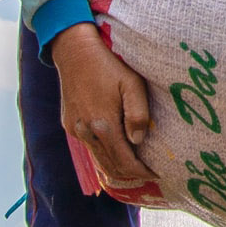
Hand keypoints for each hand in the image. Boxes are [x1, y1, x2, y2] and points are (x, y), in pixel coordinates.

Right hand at [51, 23, 158, 191]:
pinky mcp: (69, 123)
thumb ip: (137, 114)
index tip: (156, 175)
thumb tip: (138, 141)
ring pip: (97, 159)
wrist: (74, 51)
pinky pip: (88, 146)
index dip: (141, 172)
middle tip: (147, 176)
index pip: (124, 161)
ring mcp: (75, 129)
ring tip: (134, 168)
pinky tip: (116, 150)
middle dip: (130, 175)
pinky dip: (103, 154)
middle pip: (110, 166)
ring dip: (116, 167)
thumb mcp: (132, 84)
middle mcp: (85, 132)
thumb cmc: (109, 64)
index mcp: (102, 125)